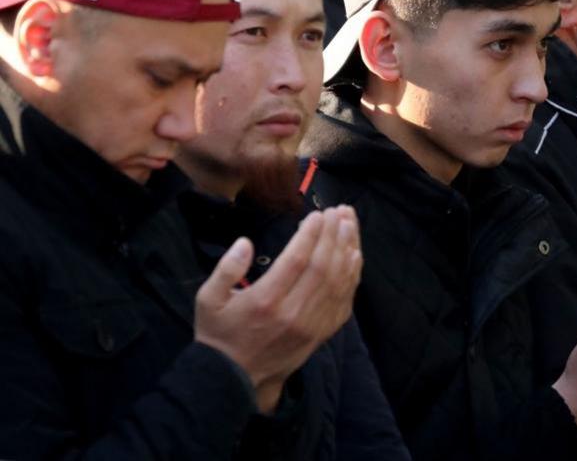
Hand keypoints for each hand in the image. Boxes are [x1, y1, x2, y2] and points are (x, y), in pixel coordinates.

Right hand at [194, 206, 362, 412]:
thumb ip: (226, 269)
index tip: (318, 215)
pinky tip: (355, 255)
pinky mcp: (322, 333)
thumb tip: (245, 242)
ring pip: (338, 281)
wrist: (234, 379)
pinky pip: (344, 301)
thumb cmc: (219, 333)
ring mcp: (311, 325)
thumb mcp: (207, 300)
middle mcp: (293, 313)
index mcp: (265, 301)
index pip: (296, 260)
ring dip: (347, 249)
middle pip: (322, 266)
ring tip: (350, 223)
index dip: (310, 234)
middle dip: (333, 235)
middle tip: (339, 211)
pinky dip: (353, 276)